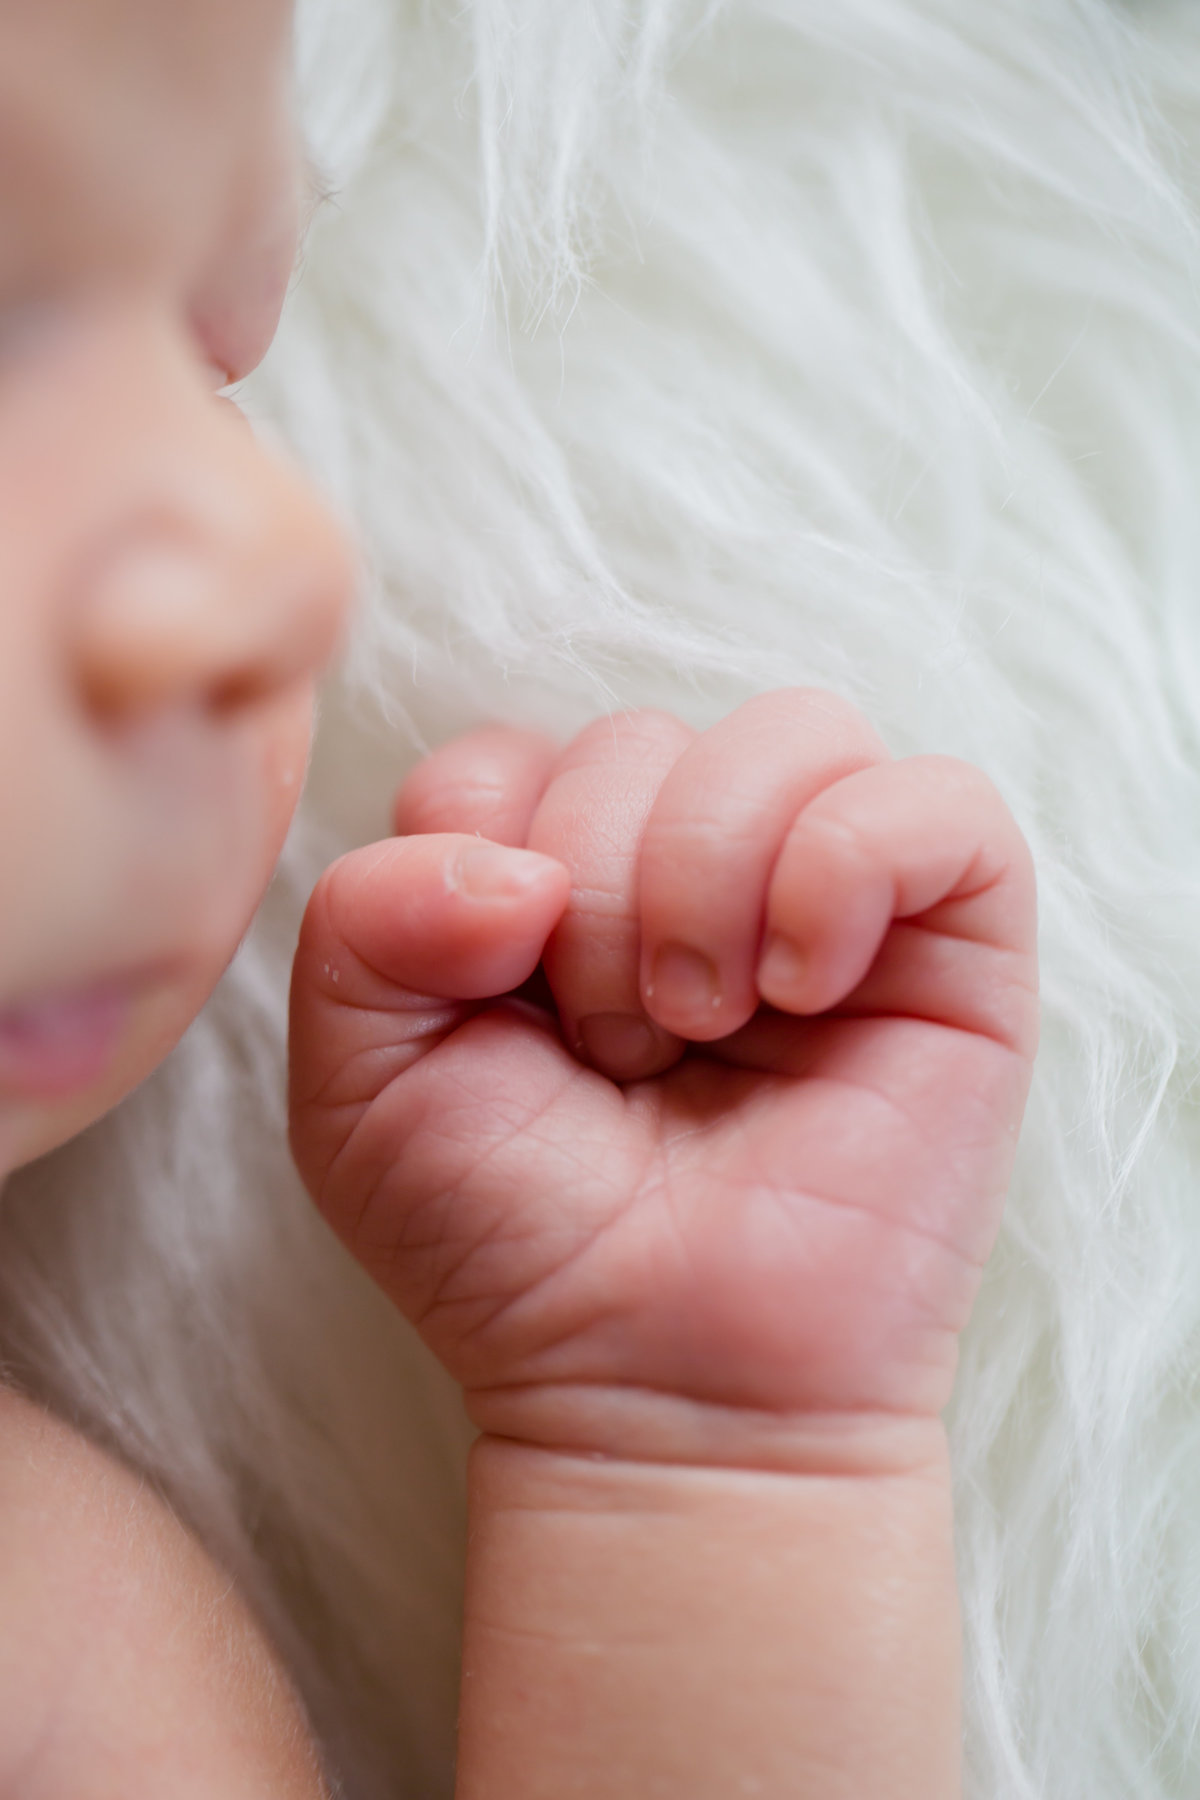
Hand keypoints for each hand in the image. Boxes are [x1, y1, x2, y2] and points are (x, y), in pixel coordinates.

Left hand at [289, 692, 1036, 1471]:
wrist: (661, 1387)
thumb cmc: (515, 1243)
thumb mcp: (361, 1084)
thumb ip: (363, 919)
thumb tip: (522, 866)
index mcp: (557, 877)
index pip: (507, 754)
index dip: (483, 857)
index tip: (500, 1002)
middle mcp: (694, 867)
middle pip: (639, 737)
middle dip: (599, 895)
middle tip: (612, 1051)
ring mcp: (828, 896)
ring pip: (792, 732)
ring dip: (712, 878)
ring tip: (703, 1021)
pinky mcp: (955, 944)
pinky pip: (936, 803)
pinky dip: (846, 870)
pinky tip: (803, 990)